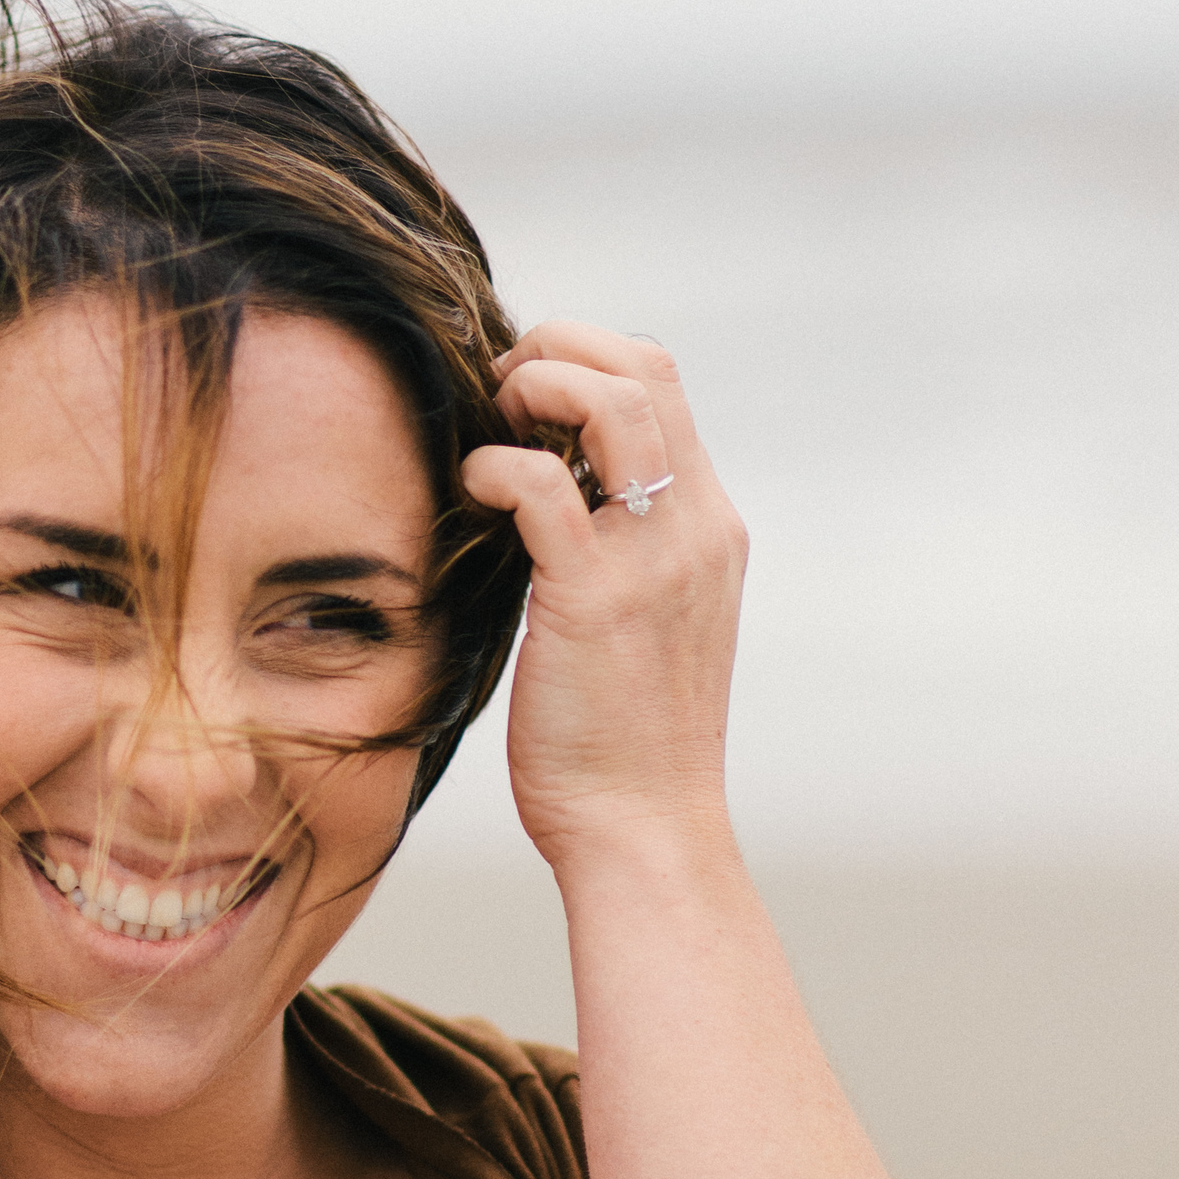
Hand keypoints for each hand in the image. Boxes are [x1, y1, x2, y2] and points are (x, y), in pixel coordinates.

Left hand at [460, 324, 747, 871]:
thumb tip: (544, 493)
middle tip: (497, 391)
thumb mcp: (644, 622)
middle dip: (558, 347)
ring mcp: (655, 559)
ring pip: (614, 400)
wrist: (643, 831)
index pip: (665, 382)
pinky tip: (469, 494)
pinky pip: (542, 487)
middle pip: (646, 364)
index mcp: (709, 527)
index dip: (587, 357)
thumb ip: (619, 550)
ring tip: (492, 426)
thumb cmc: (623, 740)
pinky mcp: (597, 598)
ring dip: (537, 385)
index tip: (524, 393)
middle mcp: (697, 528)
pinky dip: (493, 467)